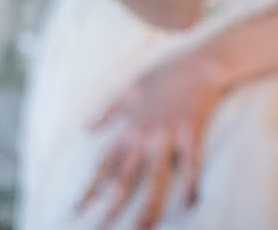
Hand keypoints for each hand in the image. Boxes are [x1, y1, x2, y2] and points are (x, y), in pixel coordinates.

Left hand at [77, 53, 227, 227]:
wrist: (199, 64)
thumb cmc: (165, 73)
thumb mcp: (129, 88)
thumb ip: (107, 111)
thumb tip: (86, 129)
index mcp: (129, 128)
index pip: (104, 165)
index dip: (90, 189)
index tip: (77, 209)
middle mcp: (144, 137)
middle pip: (125, 180)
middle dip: (111, 208)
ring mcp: (168, 138)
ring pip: (155, 180)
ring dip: (147, 208)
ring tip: (141, 229)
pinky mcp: (190, 135)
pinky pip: (190, 167)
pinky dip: (189, 187)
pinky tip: (190, 205)